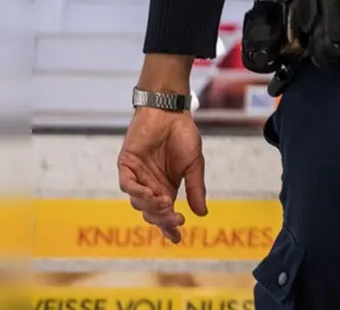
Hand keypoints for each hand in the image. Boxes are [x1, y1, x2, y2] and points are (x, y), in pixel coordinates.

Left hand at [117, 107, 207, 243]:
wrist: (170, 112)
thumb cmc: (183, 135)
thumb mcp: (194, 165)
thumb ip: (195, 188)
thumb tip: (202, 213)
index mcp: (166, 187)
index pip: (165, 213)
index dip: (170, 226)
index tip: (178, 238)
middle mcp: (149, 185)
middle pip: (150, 211)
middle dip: (162, 218)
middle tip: (176, 219)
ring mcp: (136, 176)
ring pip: (137, 201)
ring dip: (151, 206)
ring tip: (166, 204)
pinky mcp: (126, 165)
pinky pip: (127, 184)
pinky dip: (137, 192)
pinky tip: (150, 194)